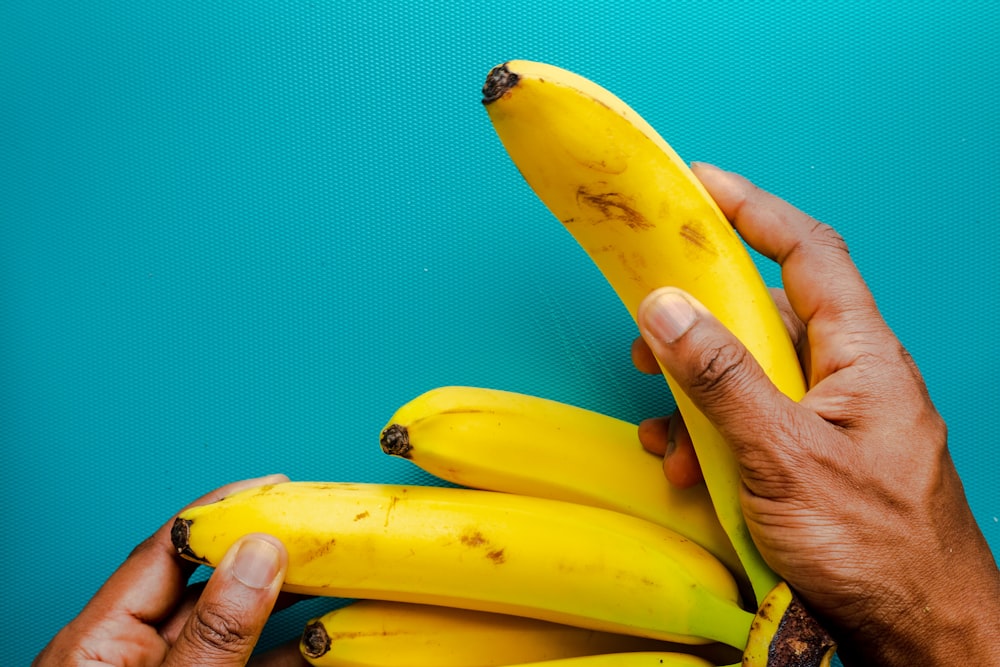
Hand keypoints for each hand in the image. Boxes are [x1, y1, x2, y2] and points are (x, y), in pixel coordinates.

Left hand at [33, 474, 307, 666]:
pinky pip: (241, 662)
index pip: (166, 549)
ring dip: (280, 602)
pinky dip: (281, 650)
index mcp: (97, 642)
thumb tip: (259, 553)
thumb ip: (213, 632)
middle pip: (204, 582)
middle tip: (314, 525)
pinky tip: (318, 640)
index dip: (222, 510)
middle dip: (261, 551)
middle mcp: (128, 653)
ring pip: (228, 625)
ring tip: (329, 574)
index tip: (273, 489)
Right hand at [631, 164, 999, 665]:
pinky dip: (713, 435)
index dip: (755, 210)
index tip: (700, 186)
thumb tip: (666, 308)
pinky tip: (689, 467)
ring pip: (753, 375)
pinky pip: (754, 423)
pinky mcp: (813, 459)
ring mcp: (831, 420)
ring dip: (698, 394)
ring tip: (665, 429)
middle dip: (702, 322)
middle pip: (767, 315)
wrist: (921, 633)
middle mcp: (849, 377)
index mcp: (862, 356)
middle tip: (647, 333)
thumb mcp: (783, 456)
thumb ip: (722, 379)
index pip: (810, 253)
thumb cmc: (877, 549)